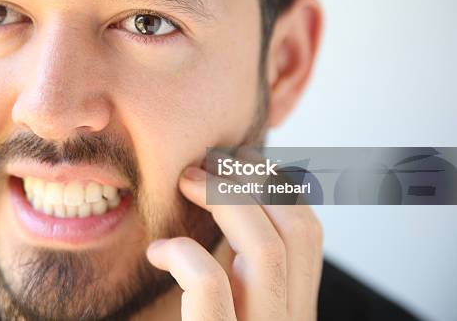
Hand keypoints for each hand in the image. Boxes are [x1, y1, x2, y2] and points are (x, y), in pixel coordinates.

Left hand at [146, 163, 323, 320]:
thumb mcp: (228, 297)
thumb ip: (235, 262)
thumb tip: (227, 193)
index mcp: (292, 308)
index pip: (308, 233)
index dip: (276, 184)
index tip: (238, 160)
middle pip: (298, 231)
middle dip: (253, 178)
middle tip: (209, 159)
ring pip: (266, 250)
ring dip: (224, 198)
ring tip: (186, 181)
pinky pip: (210, 283)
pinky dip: (182, 252)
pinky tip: (158, 252)